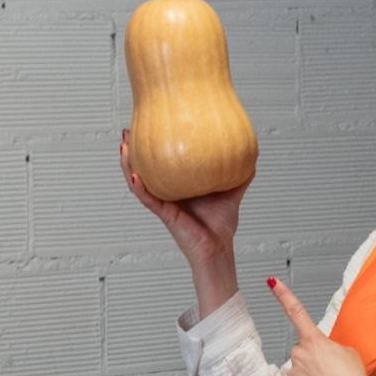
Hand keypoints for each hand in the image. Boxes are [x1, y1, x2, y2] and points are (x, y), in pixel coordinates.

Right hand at [119, 129, 251, 270]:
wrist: (219, 248)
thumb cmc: (220, 226)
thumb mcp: (231, 193)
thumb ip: (239, 175)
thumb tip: (252, 155)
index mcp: (179, 186)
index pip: (161, 163)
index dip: (151, 147)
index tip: (146, 126)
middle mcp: (168, 193)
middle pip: (143, 170)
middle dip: (131, 152)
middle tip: (126, 132)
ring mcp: (164, 203)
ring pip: (139, 183)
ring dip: (128, 166)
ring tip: (124, 148)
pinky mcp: (165, 214)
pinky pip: (148, 200)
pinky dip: (140, 188)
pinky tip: (135, 177)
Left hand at [269, 276, 373, 375]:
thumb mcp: (348, 353)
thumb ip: (331, 348)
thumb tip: (324, 355)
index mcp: (314, 340)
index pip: (296, 312)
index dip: (283, 295)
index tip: (272, 282)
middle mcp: (299, 353)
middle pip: (302, 352)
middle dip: (312, 360)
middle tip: (330, 372)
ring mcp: (292, 372)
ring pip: (298, 371)